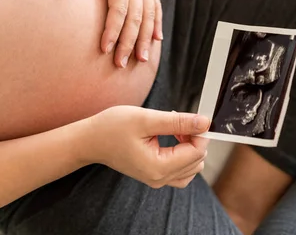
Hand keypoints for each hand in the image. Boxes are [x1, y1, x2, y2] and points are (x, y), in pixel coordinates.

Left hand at [61, 0, 162, 67]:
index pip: (119, 8)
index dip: (112, 30)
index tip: (104, 49)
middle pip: (136, 17)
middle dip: (128, 42)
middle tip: (120, 64)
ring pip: (149, 15)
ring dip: (145, 38)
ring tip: (142, 60)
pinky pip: (156, 6)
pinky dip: (157, 24)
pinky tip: (157, 40)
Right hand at [78, 105, 209, 188]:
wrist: (90, 140)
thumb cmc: (112, 128)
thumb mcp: (146, 119)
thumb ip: (178, 122)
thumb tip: (204, 123)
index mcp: (158, 167)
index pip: (196, 153)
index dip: (200, 133)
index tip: (192, 116)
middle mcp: (159, 178)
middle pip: (197, 161)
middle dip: (194, 139)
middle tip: (177, 120)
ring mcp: (157, 179)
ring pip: (192, 167)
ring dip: (189, 146)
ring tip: (173, 129)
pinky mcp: (155, 175)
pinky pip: (181, 170)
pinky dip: (182, 153)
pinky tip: (171, 138)